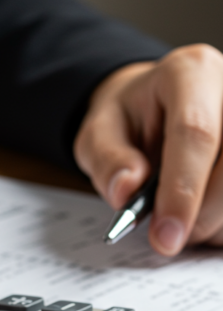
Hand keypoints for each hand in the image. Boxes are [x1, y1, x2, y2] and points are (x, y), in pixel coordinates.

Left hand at [74, 44, 222, 254]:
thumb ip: (107, 159)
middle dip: (201, 216)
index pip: (195, 132)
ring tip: (185, 221)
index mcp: (191, 73)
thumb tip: (126, 190)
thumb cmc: (131, 121)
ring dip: (216, 223)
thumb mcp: (98, 133)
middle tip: (168, 237)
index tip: (165, 237)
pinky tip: (207, 217)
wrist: (157, 110)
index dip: (182, 190)